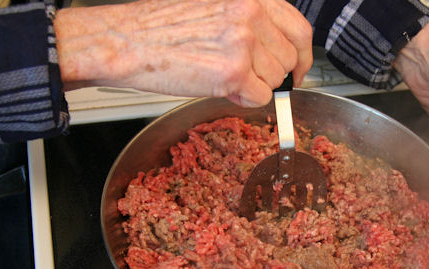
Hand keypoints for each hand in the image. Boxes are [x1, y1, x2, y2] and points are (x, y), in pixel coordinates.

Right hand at [54, 0, 312, 106]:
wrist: (126, 41)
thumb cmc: (162, 27)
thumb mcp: (215, 7)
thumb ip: (250, 22)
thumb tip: (275, 49)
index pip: (299, 30)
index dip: (303, 57)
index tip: (297, 70)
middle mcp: (251, 13)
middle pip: (290, 60)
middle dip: (273, 77)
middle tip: (252, 81)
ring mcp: (243, 41)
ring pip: (274, 82)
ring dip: (254, 87)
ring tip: (222, 77)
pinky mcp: (232, 71)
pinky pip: (259, 98)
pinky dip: (244, 100)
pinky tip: (220, 87)